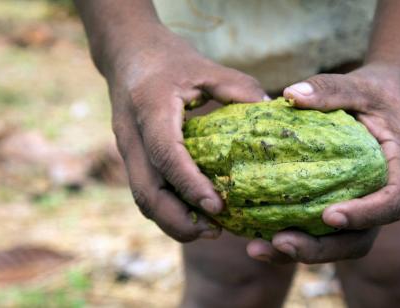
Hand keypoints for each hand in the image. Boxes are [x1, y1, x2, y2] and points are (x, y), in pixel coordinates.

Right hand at [106, 26, 266, 241]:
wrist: (126, 52)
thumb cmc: (169, 58)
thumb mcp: (206, 67)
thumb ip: (239, 88)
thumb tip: (273, 113)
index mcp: (151, 107)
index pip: (166, 154)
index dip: (190, 184)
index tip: (219, 206)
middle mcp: (131, 134)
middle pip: (146, 191)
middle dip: (178, 220)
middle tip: (216, 231)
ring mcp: (126, 149)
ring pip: (142, 199)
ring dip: (172, 221)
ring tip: (209, 230)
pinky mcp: (130, 158)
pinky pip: (145, 192)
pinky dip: (166, 210)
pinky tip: (193, 215)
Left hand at [247, 63, 399, 262]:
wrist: (384, 99)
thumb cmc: (373, 92)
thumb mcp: (358, 85)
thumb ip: (330, 89)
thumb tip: (290, 94)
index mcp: (398, 168)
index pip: (393, 201)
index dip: (365, 215)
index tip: (329, 215)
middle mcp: (380, 196)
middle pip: (360, 239)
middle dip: (321, 249)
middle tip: (280, 242)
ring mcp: (360, 207)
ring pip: (337, 244)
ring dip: (300, 252)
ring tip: (257, 248)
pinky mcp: (338, 206)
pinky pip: (319, 232)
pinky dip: (291, 237)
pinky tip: (255, 235)